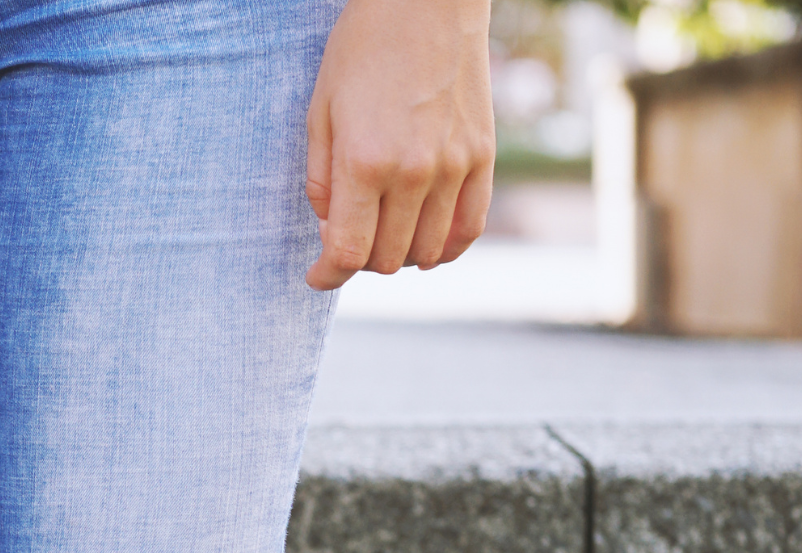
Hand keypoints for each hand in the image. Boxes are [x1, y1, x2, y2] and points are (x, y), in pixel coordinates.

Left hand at [304, 0, 494, 290]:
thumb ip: (321, 180)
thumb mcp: (321, 112)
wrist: (426, 1)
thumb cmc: (363, 50)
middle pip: (386, 259)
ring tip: (385, 235)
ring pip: (428, 252)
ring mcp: (454, 166)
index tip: (318, 276)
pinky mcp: (482, 157)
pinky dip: (447, 247)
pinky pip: (470, 228)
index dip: (327, 275)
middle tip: (349, 238)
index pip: (347, 253)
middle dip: (359, 260)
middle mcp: (413, 172)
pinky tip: (428, 243)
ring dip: (401, 255)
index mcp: (365, 162)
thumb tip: (331, 231)